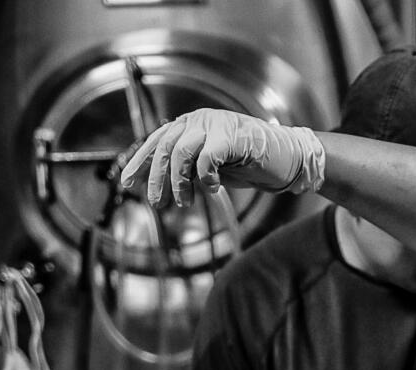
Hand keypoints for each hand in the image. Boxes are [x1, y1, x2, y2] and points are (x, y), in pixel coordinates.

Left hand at [118, 109, 323, 207]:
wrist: (289, 158)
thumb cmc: (252, 162)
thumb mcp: (213, 165)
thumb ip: (189, 168)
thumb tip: (161, 183)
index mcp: (192, 125)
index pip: (157, 140)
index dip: (140, 161)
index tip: (127, 182)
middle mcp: (199, 120)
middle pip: (164, 147)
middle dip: (155, 178)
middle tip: (156, 203)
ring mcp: (215, 125)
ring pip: (180, 153)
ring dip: (177, 182)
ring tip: (184, 202)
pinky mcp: (230, 136)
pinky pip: (205, 159)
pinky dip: (204, 178)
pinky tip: (213, 188)